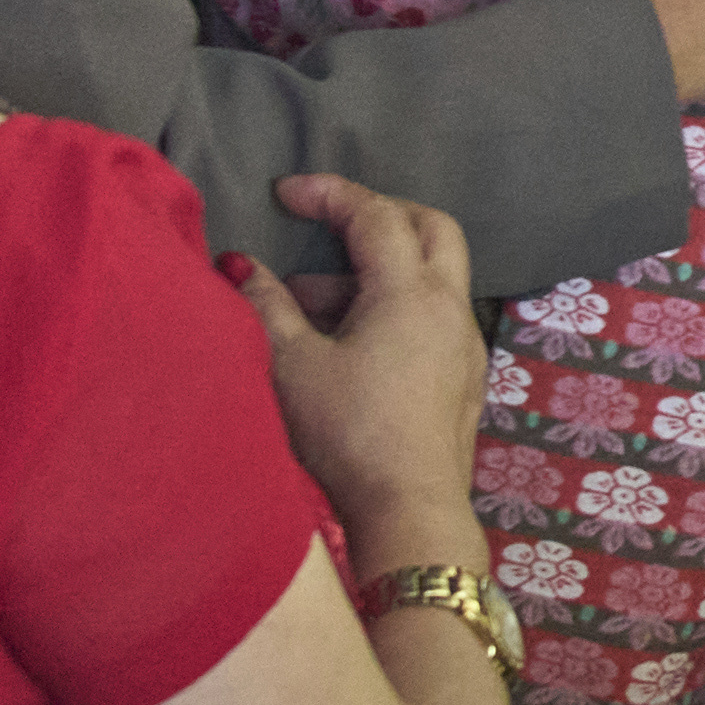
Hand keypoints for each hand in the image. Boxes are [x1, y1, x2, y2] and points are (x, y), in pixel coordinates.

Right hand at [229, 172, 487, 563]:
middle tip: (327, 226)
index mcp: (410, 292)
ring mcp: (464, 343)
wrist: (409, 511)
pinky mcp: (464, 377)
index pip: (375, 215)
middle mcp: (449, 307)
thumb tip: (240, 266)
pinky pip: (433, 316)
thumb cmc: (347, 435)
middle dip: (377, 215)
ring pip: (431, 275)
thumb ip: (266, 306)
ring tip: (308, 304)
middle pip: (429, 228)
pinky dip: (393, 306)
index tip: (285, 193)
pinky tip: (346, 342)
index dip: (328, 194)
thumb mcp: (292, 366)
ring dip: (376, 271)